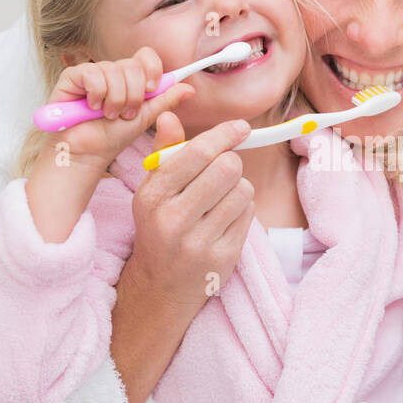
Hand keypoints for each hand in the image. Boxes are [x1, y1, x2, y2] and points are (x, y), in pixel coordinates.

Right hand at [43, 46, 192, 167]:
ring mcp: (92, 72)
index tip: (151, 89)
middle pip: (132, 65)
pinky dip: (97, 95)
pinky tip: (91, 107)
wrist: (89, 153)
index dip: (152, 69)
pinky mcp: (72, 76)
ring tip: (108, 115)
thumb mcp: (145, 118)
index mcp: (131, 78)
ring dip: (115, 100)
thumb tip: (189, 88)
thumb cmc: (113, 137)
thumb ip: (165, 100)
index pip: (146, 56)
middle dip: (133, 95)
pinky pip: (93, 74)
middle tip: (125, 114)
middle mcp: (112, 71)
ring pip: (114, 70)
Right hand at [123, 112, 256, 308]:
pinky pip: (249, 214)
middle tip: (223, 170)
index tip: (241, 127)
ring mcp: (199, 242)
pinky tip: (225, 218)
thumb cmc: (159, 227)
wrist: (160, 286)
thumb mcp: (153, 190)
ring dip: (238, 188)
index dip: (224, 135)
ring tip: (221, 198)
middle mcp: (173, 220)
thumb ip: (164, 152)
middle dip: (231, 162)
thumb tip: (169, 115)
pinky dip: (243, 209)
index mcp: (152, 197)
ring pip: (243, 190)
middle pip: (227, 168)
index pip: (196, 154)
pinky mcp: (223, 257)